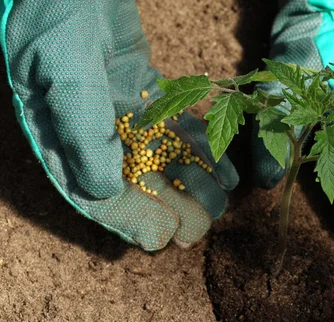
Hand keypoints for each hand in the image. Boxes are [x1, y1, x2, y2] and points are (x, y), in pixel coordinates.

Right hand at [1, 0, 237, 249]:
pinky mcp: (146, 95)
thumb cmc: (59, 13)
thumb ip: (82, 127)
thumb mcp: (64, 67)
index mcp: (58, 135)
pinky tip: (226, 171)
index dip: (129, 221)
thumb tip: (103, 189)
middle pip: (133, 184)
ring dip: (192, 183)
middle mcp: (90, 131)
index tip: (162, 238)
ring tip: (220, 200)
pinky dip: (202, 150)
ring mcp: (120, 113)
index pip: (91, 194)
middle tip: (200, 227)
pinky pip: (177, 130)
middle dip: (168, 208)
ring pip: (160, 160)